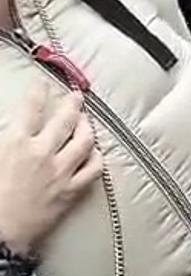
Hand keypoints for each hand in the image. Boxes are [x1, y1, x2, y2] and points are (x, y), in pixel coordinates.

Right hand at [0, 85, 102, 255]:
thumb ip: (3, 141)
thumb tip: (10, 133)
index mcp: (15, 142)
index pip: (30, 109)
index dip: (37, 93)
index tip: (42, 85)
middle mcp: (43, 153)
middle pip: (65, 120)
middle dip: (72, 104)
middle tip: (77, 96)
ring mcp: (61, 172)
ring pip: (84, 141)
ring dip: (87, 128)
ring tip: (87, 121)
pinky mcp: (72, 190)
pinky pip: (94, 169)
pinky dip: (97, 157)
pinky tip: (96, 153)